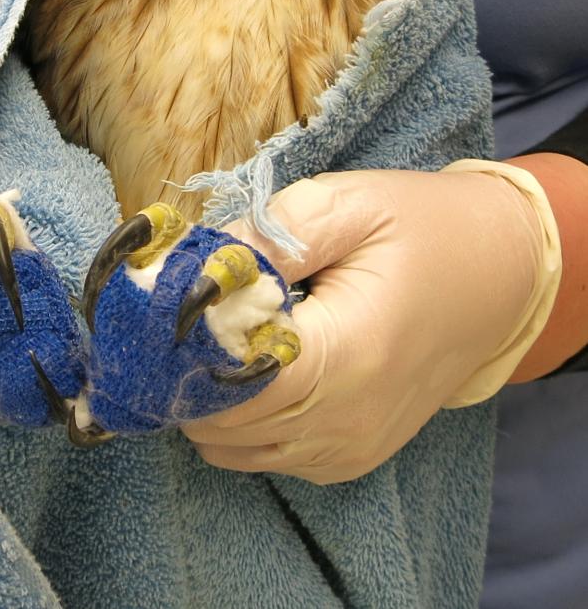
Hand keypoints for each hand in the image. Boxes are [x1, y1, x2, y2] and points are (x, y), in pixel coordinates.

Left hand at [183, 162, 559, 483]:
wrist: (497, 274)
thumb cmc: (423, 229)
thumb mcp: (347, 205)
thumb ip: (267, 237)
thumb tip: (196, 272)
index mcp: (346, 356)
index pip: (226, 381)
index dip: (181, 344)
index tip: (164, 301)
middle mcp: (345, 421)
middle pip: (220, 420)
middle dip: (185, 366)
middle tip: (184, 310)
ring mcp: (347, 448)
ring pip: (231, 446)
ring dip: (207, 394)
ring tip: (220, 333)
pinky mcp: (348, 456)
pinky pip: (262, 454)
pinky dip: (238, 417)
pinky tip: (253, 364)